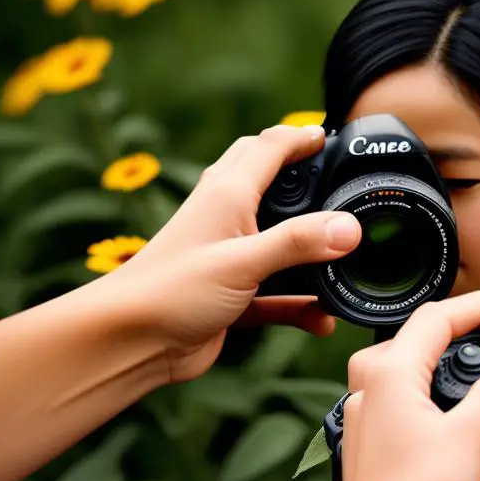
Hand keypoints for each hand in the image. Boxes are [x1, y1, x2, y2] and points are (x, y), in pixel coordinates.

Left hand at [105, 124, 361, 383]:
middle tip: (343, 186)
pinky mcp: (234, 295)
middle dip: (309, 181)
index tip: (334, 138)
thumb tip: (349, 228)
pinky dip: (301, 304)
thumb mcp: (243, 262)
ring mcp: (231, 257)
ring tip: (345, 258)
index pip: (269, 147)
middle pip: (273, 183)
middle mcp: (228, 218)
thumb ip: (298, 242)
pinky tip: (322, 319)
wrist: (130, 344)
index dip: (302, 137)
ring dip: (310, 252)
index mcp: (227, 193)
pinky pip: (278, 294)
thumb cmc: (172, 291)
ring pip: (281, 242)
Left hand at [340, 291, 479, 480]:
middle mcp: (366, 386)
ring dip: (448, 361)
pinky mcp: (366, 437)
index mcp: (388, 372)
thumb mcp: (474, 431)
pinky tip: (454, 409)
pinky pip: (400, 394)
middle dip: (467, 331)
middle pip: (421, 334)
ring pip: (409, 364)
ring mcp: (361, 412)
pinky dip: (431, 389)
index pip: (440, 315)